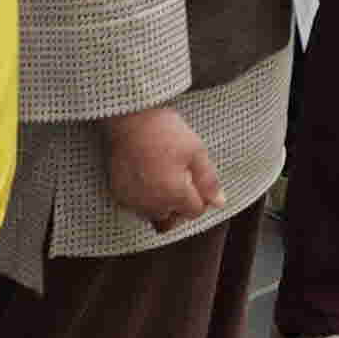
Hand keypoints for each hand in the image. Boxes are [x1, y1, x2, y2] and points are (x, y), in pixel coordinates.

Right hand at [102, 106, 222, 233]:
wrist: (129, 119)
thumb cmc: (165, 132)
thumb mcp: (196, 151)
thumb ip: (209, 181)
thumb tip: (219, 203)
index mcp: (175, 196)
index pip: (195, 211)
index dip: (200, 195)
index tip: (195, 176)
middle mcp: (153, 205)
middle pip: (174, 218)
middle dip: (181, 205)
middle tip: (180, 178)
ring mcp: (133, 201)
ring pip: (154, 215)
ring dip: (162, 204)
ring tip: (163, 176)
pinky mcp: (119, 195)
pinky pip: (136, 207)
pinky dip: (144, 198)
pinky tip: (147, 177)